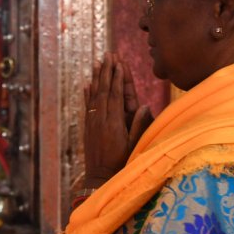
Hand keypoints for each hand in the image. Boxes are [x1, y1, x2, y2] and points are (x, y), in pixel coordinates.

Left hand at [83, 52, 152, 186]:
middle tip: (108, 55)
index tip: (119, 63)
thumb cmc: (121, 163)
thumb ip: (138, 125)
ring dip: (96, 79)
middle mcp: (101, 120)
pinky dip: (87, 94)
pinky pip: (87, 107)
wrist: (99, 178)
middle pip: (103, 91)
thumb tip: (145, 106)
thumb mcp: (134, 145)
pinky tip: (88, 84)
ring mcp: (93, 123)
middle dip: (106, 72)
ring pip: (94, 96)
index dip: (117, 78)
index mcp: (114, 123)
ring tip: (97, 63)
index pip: (115, 95)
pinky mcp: (88, 128)